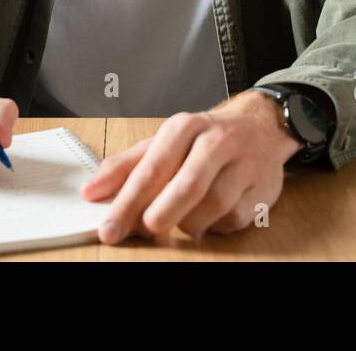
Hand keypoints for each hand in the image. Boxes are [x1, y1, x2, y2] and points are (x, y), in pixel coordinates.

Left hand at [78, 92, 303, 243]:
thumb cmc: (203, 138)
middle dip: (161, 215)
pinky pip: (233, 219)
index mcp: (185, 127)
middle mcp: (216, 141)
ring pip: (213, 207)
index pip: (152, 167)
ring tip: (178, 220)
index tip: (109, 228)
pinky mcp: (263, 189)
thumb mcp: (164, 142)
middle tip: (145, 230)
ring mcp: (244, 164)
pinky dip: (214, 226)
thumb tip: (92, 192)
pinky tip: (208, 217)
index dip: (128, 201)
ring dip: (189, 223)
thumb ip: (126, 166)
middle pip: (187, 186)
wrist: (261, 126)